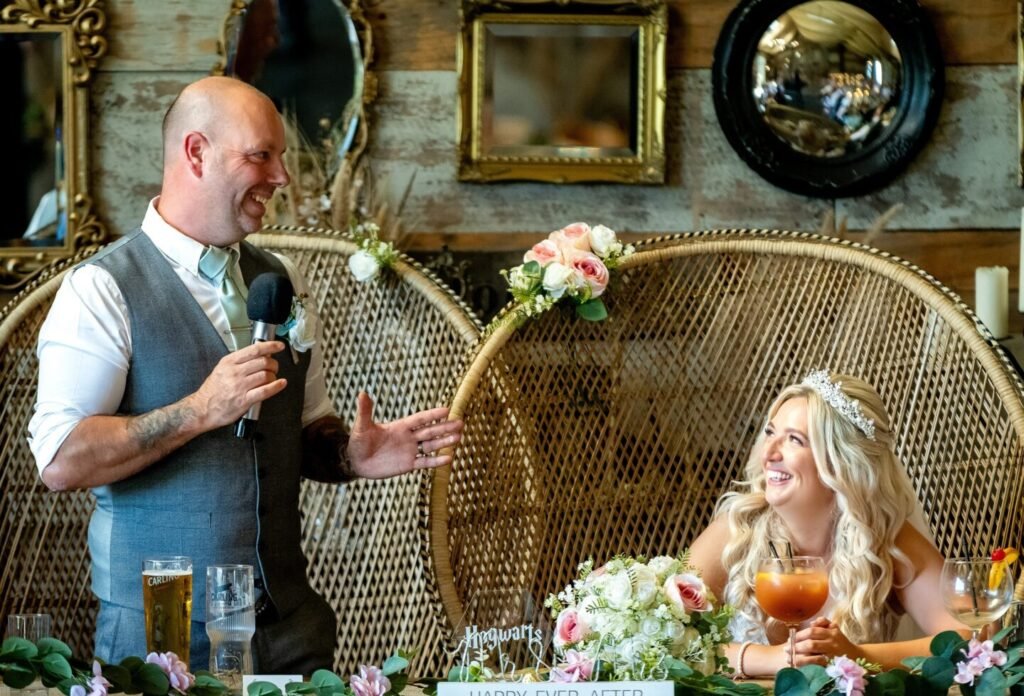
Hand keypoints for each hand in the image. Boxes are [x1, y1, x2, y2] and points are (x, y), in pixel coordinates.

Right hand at [188, 340, 286, 428]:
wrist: (202, 409)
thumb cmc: (212, 391)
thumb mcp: (221, 369)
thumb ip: (238, 361)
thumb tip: (258, 354)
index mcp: (229, 362)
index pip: (254, 349)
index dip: (270, 346)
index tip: (279, 346)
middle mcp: (235, 372)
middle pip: (263, 362)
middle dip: (273, 364)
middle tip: (274, 367)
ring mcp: (240, 386)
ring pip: (266, 375)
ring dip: (274, 376)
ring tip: (272, 378)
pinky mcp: (244, 400)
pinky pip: (265, 390)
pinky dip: (276, 386)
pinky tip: (281, 384)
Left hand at [346, 392, 463, 477]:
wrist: (356, 462)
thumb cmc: (358, 442)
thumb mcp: (361, 427)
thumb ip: (365, 412)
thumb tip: (362, 393)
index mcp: (400, 426)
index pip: (420, 419)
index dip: (433, 415)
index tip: (447, 410)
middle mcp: (408, 437)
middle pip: (430, 431)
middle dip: (445, 427)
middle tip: (461, 423)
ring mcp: (409, 451)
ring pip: (431, 446)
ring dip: (444, 442)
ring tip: (458, 437)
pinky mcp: (408, 465)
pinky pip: (424, 462)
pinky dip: (436, 461)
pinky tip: (448, 458)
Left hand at [790, 617, 862, 663]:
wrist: (856, 657)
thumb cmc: (840, 641)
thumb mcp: (834, 628)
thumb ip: (823, 622)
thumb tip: (811, 623)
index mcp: (831, 632)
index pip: (812, 631)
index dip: (799, 635)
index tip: (789, 638)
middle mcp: (832, 642)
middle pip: (811, 643)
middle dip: (796, 646)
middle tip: (786, 649)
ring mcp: (832, 655)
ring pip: (814, 655)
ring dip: (799, 656)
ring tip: (789, 658)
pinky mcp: (832, 665)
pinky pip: (817, 664)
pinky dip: (807, 664)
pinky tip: (798, 665)